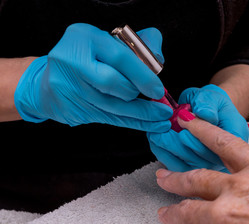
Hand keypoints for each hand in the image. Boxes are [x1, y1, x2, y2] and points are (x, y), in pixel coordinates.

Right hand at [14, 23, 171, 131]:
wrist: (50, 79)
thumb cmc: (88, 57)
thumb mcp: (109, 41)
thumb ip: (138, 45)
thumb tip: (157, 61)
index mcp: (82, 37)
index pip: (118, 56)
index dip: (142, 75)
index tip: (158, 89)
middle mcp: (71, 61)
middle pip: (112, 83)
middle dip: (138, 92)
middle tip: (157, 99)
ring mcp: (68, 88)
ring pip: (112, 106)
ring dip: (142, 114)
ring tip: (162, 117)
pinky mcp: (72, 109)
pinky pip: (110, 119)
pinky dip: (134, 123)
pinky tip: (152, 125)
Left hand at [147, 84, 248, 171]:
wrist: (207, 112)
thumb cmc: (211, 104)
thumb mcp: (212, 96)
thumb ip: (208, 103)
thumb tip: (203, 112)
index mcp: (235, 137)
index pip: (219, 142)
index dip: (197, 132)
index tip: (182, 119)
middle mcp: (225, 157)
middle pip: (202, 158)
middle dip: (179, 142)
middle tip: (165, 127)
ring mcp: (209, 167)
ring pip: (187, 166)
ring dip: (169, 149)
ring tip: (159, 133)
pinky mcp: (194, 171)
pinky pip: (178, 168)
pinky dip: (164, 156)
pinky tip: (157, 144)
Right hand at [156, 91, 248, 223]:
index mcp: (228, 217)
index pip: (188, 214)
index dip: (172, 214)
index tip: (166, 213)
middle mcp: (242, 188)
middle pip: (197, 179)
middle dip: (176, 179)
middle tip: (164, 176)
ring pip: (226, 145)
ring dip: (204, 132)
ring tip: (190, 121)